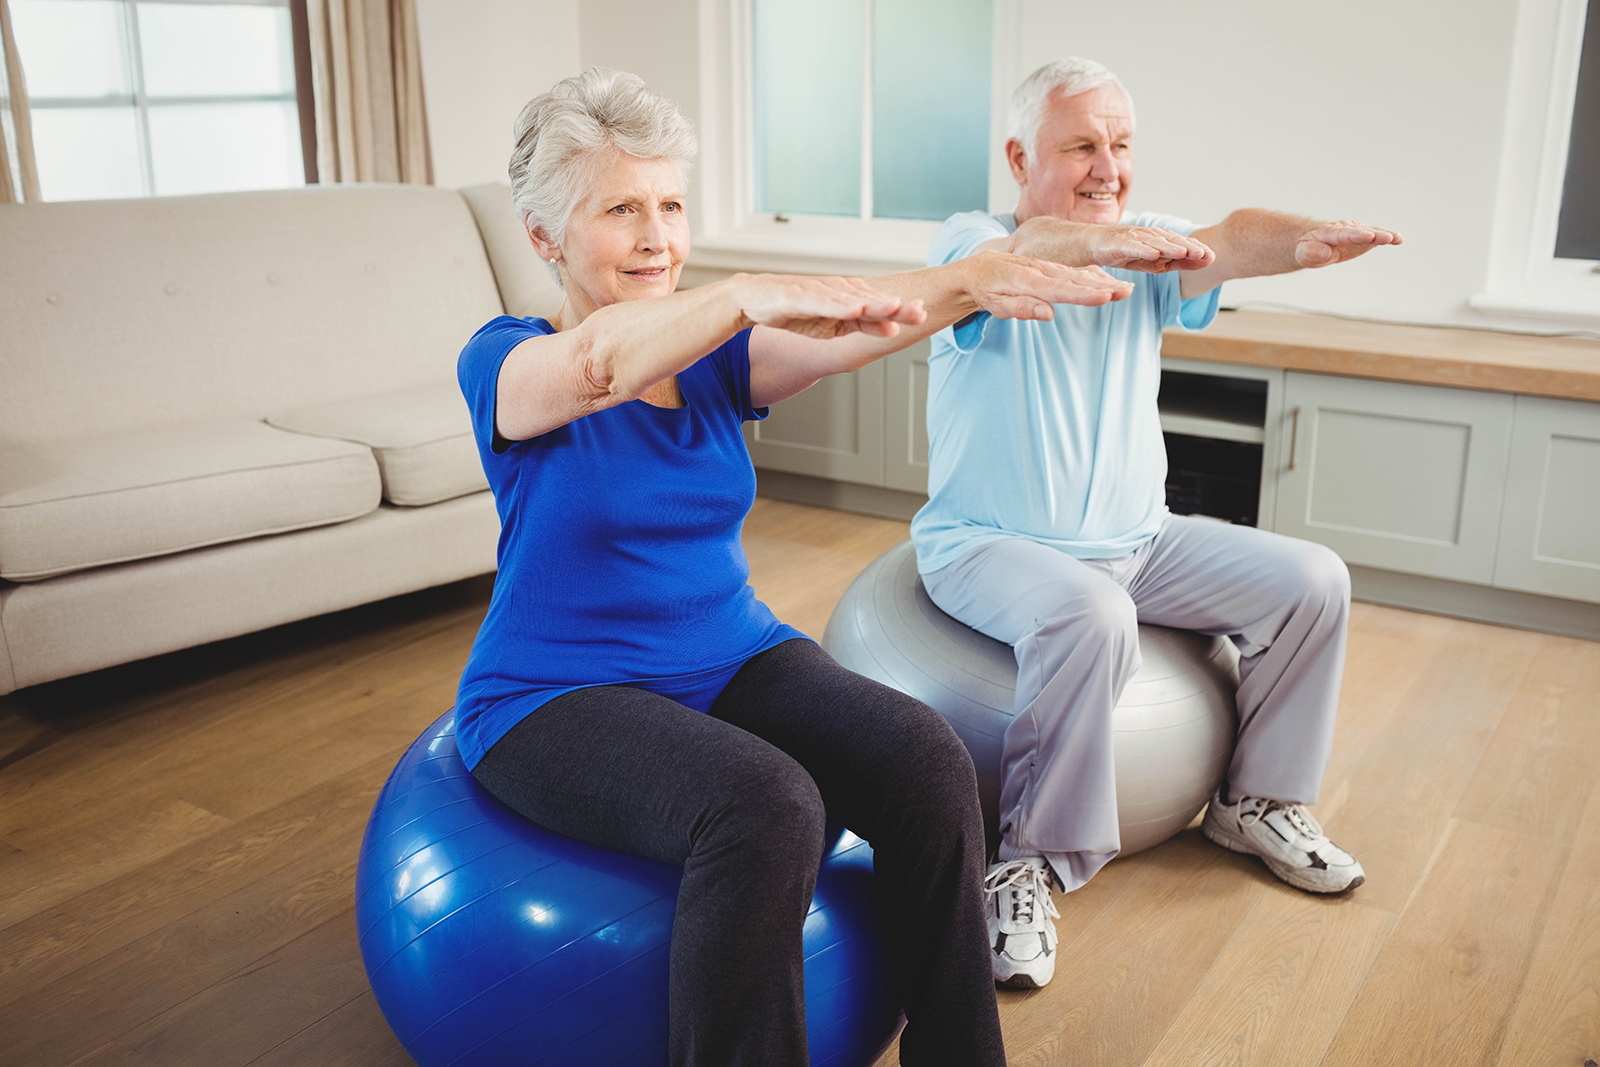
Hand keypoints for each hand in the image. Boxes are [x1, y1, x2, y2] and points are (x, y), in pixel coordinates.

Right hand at [733, 274, 927, 338]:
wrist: (753, 298)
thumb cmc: (796, 310)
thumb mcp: (833, 326)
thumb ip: (863, 326)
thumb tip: (894, 330)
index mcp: (847, 297)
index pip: (878, 306)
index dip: (901, 310)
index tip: (924, 313)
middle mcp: (835, 291)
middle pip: (869, 300)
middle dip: (894, 306)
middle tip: (919, 310)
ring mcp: (816, 292)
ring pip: (848, 300)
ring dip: (871, 304)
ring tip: (894, 308)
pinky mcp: (796, 296)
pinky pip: (819, 303)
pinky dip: (837, 306)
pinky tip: (853, 309)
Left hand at [965, 251, 1134, 319]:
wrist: (979, 269)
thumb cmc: (987, 290)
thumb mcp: (997, 304)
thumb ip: (1022, 308)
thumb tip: (1049, 314)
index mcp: (1027, 280)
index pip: (1059, 290)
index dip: (1083, 295)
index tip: (1104, 297)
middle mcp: (1041, 271)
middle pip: (1075, 281)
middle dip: (1101, 287)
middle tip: (1125, 292)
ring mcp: (1047, 269)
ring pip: (1078, 275)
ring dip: (1102, 282)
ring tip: (1124, 290)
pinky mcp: (1050, 270)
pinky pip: (1074, 273)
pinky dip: (1092, 277)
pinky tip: (1108, 283)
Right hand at [1085, 225, 1214, 273]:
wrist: (1096, 244)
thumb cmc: (1127, 252)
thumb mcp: (1155, 262)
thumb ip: (1179, 262)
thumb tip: (1206, 262)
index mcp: (1162, 240)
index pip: (1182, 244)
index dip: (1196, 249)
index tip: (1212, 256)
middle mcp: (1152, 236)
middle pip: (1172, 241)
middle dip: (1188, 247)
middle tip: (1203, 253)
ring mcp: (1136, 238)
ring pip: (1156, 243)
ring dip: (1170, 247)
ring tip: (1183, 252)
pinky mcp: (1121, 243)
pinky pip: (1134, 247)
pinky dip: (1144, 249)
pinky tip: (1154, 254)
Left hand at [1294, 220, 1402, 267]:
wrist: (1314, 242)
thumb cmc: (1308, 249)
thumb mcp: (1304, 254)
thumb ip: (1312, 253)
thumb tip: (1325, 253)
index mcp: (1329, 233)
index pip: (1343, 234)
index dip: (1356, 235)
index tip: (1368, 236)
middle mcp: (1345, 229)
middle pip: (1360, 232)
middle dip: (1373, 234)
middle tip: (1386, 238)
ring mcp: (1356, 231)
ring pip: (1371, 232)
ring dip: (1384, 235)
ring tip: (1397, 238)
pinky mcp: (1364, 237)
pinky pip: (1377, 235)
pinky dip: (1387, 237)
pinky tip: (1398, 239)